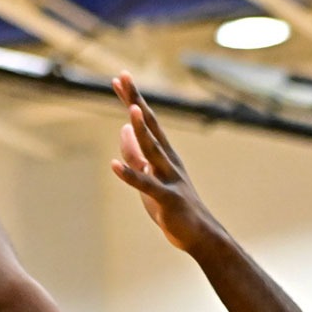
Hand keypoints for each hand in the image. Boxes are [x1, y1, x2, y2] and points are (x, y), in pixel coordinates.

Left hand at [108, 73, 227, 254]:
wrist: (197, 234)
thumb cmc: (171, 205)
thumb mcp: (147, 175)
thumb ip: (135, 153)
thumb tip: (122, 129)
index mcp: (162, 153)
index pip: (145, 121)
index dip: (131, 99)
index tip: (119, 77)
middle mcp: (167, 160)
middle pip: (149, 125)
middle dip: (135, 101)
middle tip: (124, 76)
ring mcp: (169, 178)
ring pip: (153, 150)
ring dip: (142, 130)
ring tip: (131, 110)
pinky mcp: (167, 199)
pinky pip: (146, 185)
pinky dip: (130, 175)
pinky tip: (114, 166)